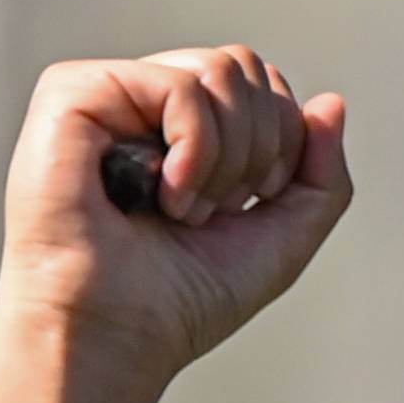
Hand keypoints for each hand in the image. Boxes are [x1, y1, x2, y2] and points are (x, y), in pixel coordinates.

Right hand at [0, 47, 350, 381]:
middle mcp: (142, 103)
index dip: (282, 146)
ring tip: (186, 208)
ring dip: (227, 157)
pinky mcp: (71, 91)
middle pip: (244, 67)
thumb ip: (320, 176)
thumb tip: (332, 103)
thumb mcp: (282, 239)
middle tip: (218, 208)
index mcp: (183, 129)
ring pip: (219, 70)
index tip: (249, 205)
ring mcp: (106, 93)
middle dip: (260, 149)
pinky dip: (196, 150)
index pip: (262, 87)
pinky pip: (179, 85)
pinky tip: (166, 195)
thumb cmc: (179, 299)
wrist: (114, 335)